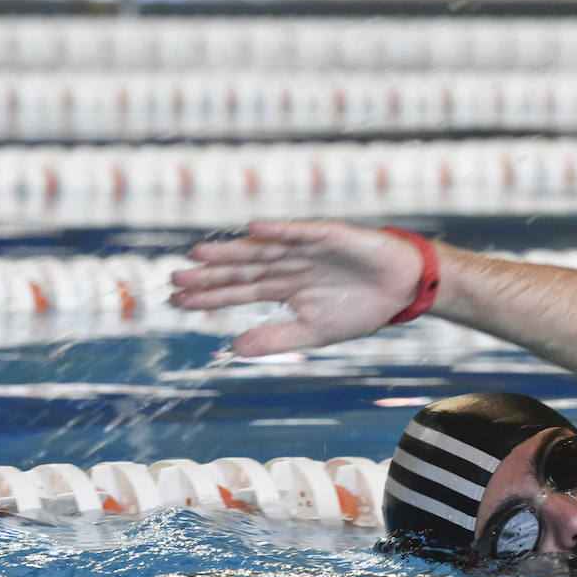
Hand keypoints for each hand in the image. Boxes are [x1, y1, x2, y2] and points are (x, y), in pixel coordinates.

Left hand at [170, 220, 426, 355]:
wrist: (403, 289)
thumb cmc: (360, 309)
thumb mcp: (314, 332)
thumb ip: (276, 338)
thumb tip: (233, 348)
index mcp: (282, 288)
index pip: (238, 292)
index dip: (209, 297)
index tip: (176, 301)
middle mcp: (287, 266)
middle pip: (242, 269)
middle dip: (210, 274)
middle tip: (174, 276)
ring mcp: (305, 249)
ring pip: (262, 250)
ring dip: (233, 250)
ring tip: (201, 252)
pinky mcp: (330, 236)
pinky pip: (301, 232)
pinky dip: (280, 230)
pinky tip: (255, 228)